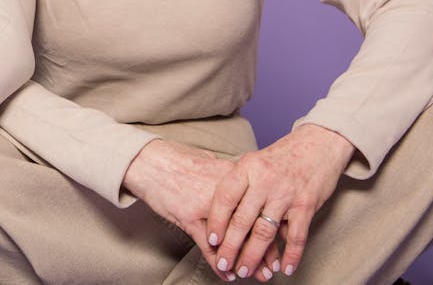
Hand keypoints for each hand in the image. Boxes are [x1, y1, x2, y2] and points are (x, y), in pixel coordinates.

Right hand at [123, 139, 277, 280]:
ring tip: (256, 275)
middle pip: (252, 226)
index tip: (283, 241)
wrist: (148, 160)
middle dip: (265, 250)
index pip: (260, 206)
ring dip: (245, 260)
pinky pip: (208, 247)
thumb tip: (244, 180)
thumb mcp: (209, 161)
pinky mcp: (189, 217)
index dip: (274, 227)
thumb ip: (228, 174)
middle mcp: (224, 193)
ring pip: (233, 240)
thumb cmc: (177, 159)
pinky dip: (218, 263)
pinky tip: (226, 274)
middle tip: (273, 267)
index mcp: (232, 177)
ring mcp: (206, 206)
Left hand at [205, 124, 353, 279]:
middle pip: (242, 219)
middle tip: (224, 264)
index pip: (225, 197)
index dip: (216, 221)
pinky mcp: (306, 204)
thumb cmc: (282, 156)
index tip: (210, 240)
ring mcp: (286, 193)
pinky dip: (291, 256)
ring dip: (254, 255)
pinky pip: (296, 236)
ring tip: (245, 270)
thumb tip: (223, 214)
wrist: (319, 143)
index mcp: (247, 167)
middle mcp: (264, 180)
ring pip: (265, 232)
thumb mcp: (255, 162)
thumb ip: (240, 185)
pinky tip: (284, 269)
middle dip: (230, 246)